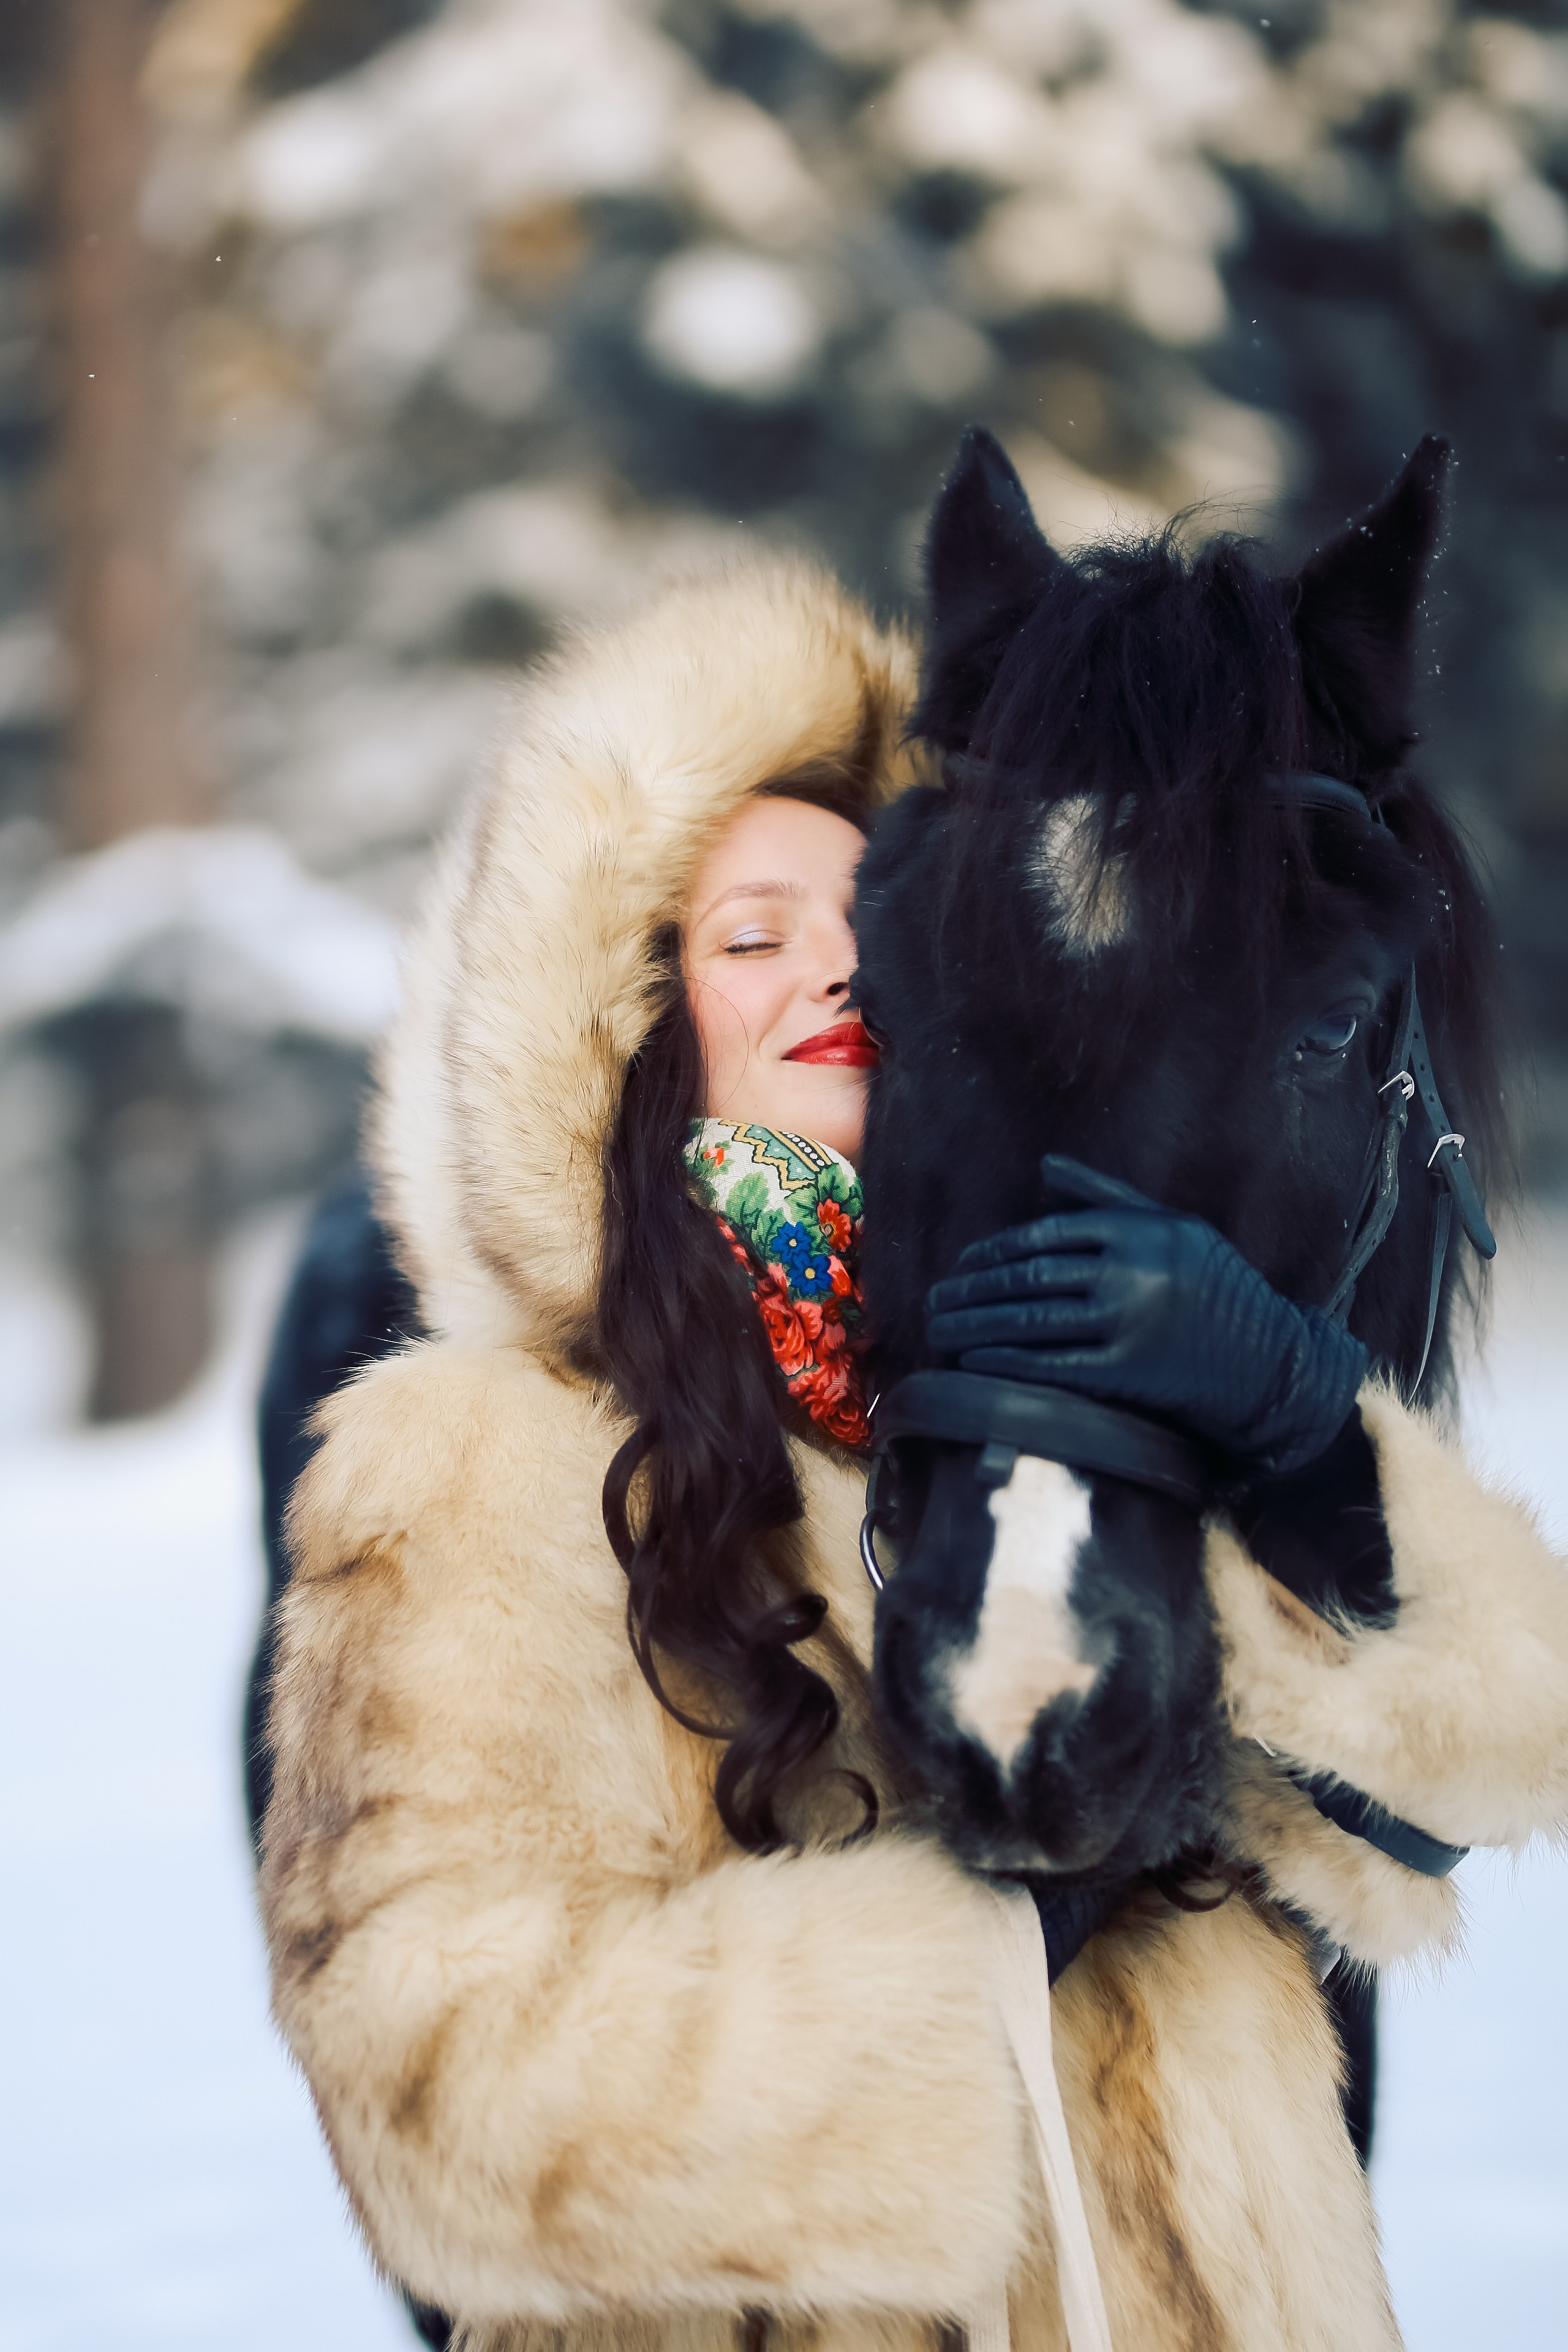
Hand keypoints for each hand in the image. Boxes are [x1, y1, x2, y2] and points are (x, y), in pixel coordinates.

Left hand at [925, 1156, 1368, 1473]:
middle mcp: (1129, 1272)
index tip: (962, 1264)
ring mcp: (1127, 1324)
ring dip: (975, 1325)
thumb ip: (1106, 1196)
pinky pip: (1052, 1366)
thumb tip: (1046, 1165)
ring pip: (1031, 1322)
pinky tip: (974, 1359)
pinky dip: (1007, 1362)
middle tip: (934, 1300)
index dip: (993, 1252)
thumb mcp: (1172, 1226)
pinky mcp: (1127, 1373)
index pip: (1044, 1235)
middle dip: (972, 1290)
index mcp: (1137, 1230)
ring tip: (940, 1328)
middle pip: (1028, 1278)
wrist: (1268, 1359)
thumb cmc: (1214, 1284)